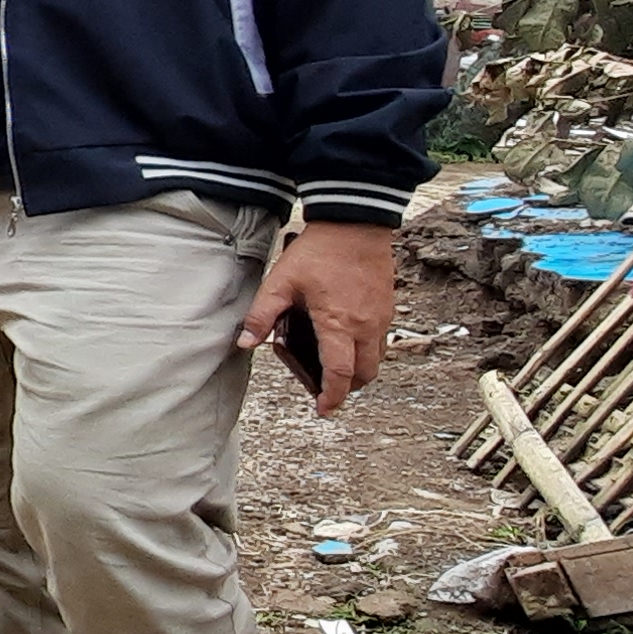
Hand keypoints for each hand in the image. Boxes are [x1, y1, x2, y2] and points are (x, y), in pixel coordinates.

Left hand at [240, 220, 395, 415]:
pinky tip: (346, 341)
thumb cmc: (318, 251)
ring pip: (376, 360)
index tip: (323, 409)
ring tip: (334, 367)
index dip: (332, 396)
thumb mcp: (281, 282)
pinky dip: (366, 352)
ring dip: (358, 371)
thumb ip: (261, 315)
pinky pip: (381, 341)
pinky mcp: (387, 307)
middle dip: (347, 389)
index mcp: (339, 323)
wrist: (355, 224)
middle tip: (326, 390)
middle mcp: (365, 326)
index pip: (340, 373)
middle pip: (365, 374)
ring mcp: (380, 317)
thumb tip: (245, 343)